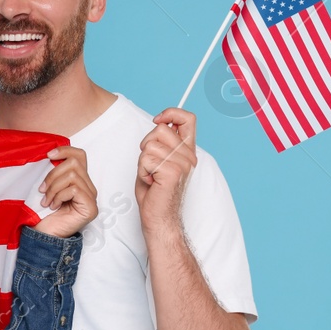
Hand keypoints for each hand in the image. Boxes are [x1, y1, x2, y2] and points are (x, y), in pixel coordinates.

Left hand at [31, 145, 97, 237]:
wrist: (44, 234)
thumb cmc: (44, 212)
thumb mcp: (48, 186)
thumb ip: (54, 172)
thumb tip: (50, 154)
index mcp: (80, 180)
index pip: (79, 155)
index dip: (65, 150)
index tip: (48, 155)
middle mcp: (89, 187)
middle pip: (75, 163)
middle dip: (53, 174)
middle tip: (42, 189)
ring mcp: (92, 197)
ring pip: (72, 176)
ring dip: (54, 188)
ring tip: (47, 200)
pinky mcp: (90, 207)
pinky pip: (74, 189)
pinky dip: (59, 196)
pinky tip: (53, 206)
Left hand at [136, 108, 196, 231]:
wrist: (158, 216)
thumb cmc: (155, 191)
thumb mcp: (158, 160)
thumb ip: (162, 142)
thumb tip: (161, 122)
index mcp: (187, 150)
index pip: (188, 118)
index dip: (171, 113)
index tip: (158, 120)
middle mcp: (188, 155)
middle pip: (160, 130)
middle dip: (146, 145)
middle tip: (150, 165)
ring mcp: (182, 163)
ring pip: (149, 146)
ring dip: (142, 162)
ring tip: (151, 176)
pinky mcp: (173, 172)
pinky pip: (146, 160)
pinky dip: (142, 171)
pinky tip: (151, 182)